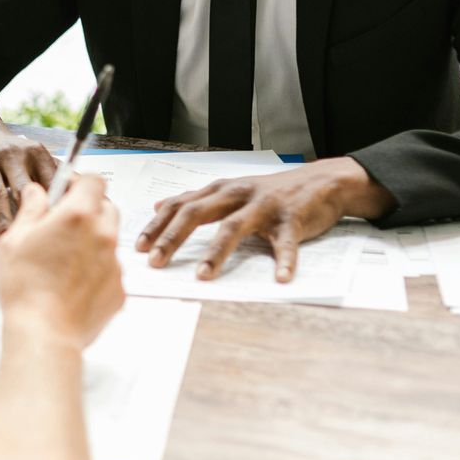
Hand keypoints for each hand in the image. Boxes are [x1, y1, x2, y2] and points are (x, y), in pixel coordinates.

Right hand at [0, 104, 58, 239]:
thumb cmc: (12, 152)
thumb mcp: (35, 155)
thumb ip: (55, 176)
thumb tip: (84, 200)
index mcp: (34, 152)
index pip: (50, 180)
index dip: (57, 205)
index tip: (64, 227)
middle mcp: (11, 154)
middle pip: (23, 187)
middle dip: (32, 215)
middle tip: (39, 241)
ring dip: (2, 220)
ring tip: (7, 240)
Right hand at [0, 172, 123, 349]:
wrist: (44, 334)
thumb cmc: (26, 288)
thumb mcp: (14, 240)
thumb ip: (31, 210)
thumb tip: (36, 193)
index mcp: (78, 216)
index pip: (94, 181)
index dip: (79, 183)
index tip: (66, 193)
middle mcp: (103, 235)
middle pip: (107, 208)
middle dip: (89, 212)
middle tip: (63, 227)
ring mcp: (115, 264)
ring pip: (109, 241)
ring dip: (92, 243)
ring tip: (63, 263)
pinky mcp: (119, 289)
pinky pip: (110, 270)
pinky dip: (96, 272)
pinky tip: (72, 285)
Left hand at [134, 156, 396, 281]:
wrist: (322, 181)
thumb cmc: (271, 192)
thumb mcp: (229, 189)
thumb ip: (196, 198)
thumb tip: (159, 205)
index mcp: (219, 190)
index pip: (179, 205)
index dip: (156, 225)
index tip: (137, 247)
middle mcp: (237, 194)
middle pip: (197, 213)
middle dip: (173, 238)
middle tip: (155, 262)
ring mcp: (264, 206)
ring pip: (234, 228)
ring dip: (216, 253)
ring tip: (203, 276)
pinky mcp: (292, 219)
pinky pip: (286, 244)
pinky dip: (284, 262)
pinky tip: (281, 279)